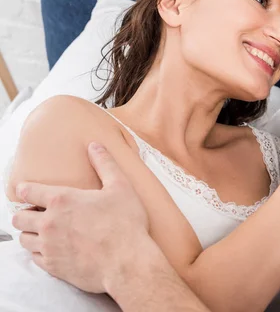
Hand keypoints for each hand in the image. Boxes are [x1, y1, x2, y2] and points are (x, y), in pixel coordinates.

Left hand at [12, 143, 148, 292]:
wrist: (127, 263)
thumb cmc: (126, 224)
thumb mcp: (121, 187)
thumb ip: (105, 164)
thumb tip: (94, 146)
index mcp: (62, 200)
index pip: (28, 191)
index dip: (25, 189)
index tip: (27, 191)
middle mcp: (49, 223)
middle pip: (18, 217)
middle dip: (24, 213)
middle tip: (37, 213)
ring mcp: (49, 246)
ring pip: (23, 239)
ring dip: (30, 233)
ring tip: (43, 231)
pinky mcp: (53, 266)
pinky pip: (33, 258)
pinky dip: (39, 252)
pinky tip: (52, 248)